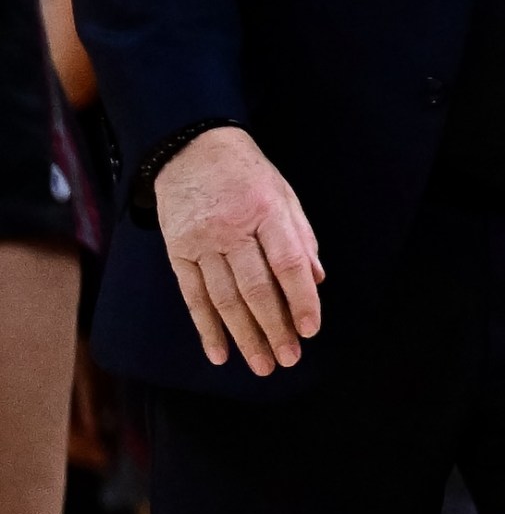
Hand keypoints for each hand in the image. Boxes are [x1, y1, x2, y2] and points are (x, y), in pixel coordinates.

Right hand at [156, 127, 323, 374]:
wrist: (191, 149)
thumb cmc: (248, 174)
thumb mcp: (284, 195)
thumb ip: (302, 238)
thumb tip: (317, 280)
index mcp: (266, 212)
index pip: (288, 264)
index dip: (301, 299)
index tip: (311, 330)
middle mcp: (232, 229)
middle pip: (256, 288)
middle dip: (275, 328)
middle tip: (288, 358)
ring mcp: (201, 242)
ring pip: (224, 299)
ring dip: (244, 336)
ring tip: (262, 364)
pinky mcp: (177, 252)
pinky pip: (192, 297)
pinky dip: (206, 328)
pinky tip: (220, 353)